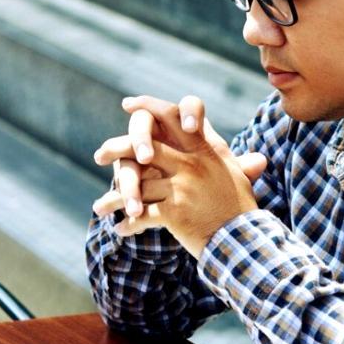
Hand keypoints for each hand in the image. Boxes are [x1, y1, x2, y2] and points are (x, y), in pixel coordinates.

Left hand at [92, 95, 265, 255]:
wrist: (244, 239)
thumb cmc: (238, 205)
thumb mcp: (231, 170)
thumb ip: (214, 149)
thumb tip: (202, 128)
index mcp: (205, 149)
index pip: (173, 116)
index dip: (149, 106)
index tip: (129, 103)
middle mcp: (192, 163)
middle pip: (144, 147)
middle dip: (116, 148)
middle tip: (99, 155)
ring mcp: (182, 187)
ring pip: (137, 184)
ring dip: (115, 199)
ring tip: (100, 208)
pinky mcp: (175, 212)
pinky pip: (142, 215)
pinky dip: (129, 224)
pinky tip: (121, 229)